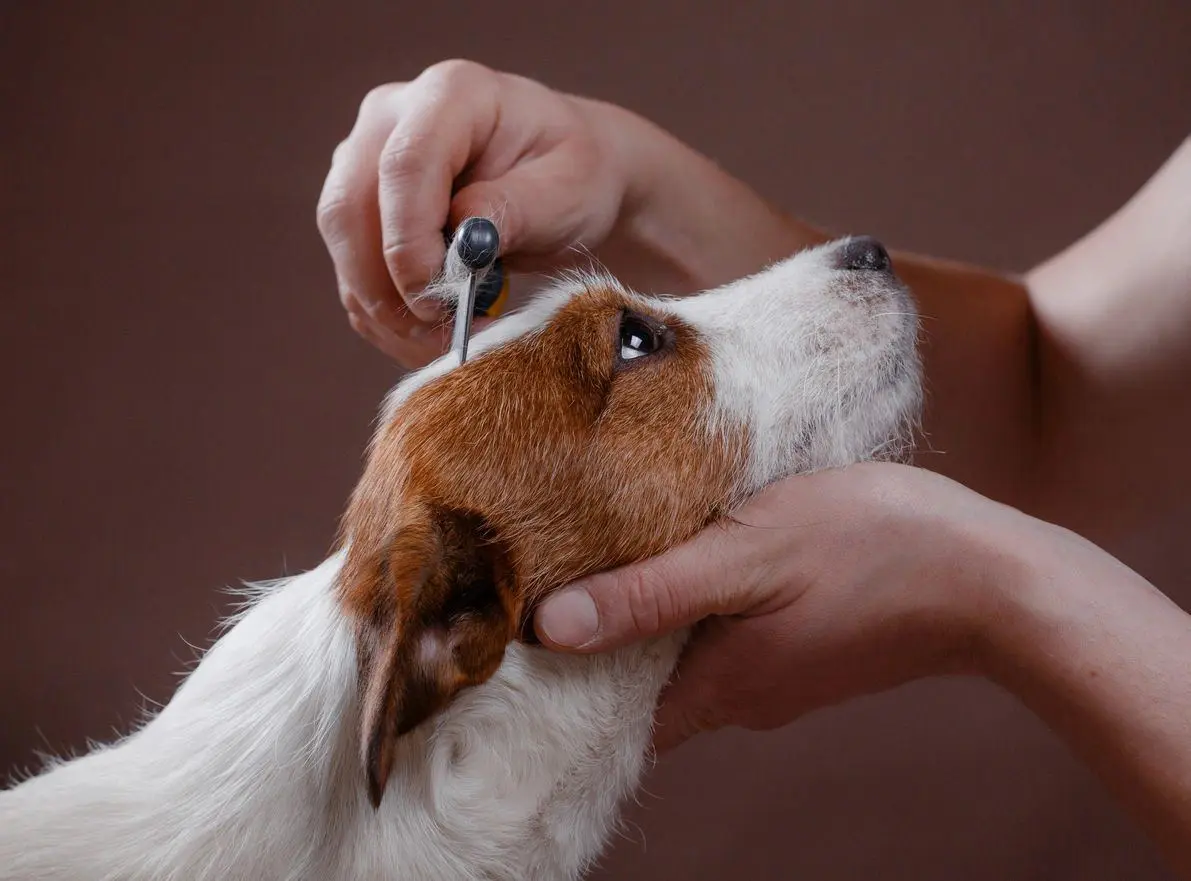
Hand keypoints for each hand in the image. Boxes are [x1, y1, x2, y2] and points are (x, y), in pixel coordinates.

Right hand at [316, 60, 632, 367]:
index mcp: (452, 94)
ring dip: (388, 313)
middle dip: (390, 289)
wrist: (567, 181)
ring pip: (345, 249)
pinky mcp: (361, 209)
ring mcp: (367, 161)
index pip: (402, 166)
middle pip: (350, 209)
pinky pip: (353, 273)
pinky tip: (432, 338)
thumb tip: (462, 240)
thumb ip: (515, 209)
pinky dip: (386, 319)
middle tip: (444, 338)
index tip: (440, 300)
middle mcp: (392, 117)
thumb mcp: (569, 191)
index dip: (409, 242)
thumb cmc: (576, 176)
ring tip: (449, 344)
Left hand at [533, 462, 1036, 751]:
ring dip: (649, 617)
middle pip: (643, 686)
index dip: (558, 685)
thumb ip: (650, 592)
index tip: (513, 643)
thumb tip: (550, 628)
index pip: (609, 715)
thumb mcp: (745, 553)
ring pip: (686, 657)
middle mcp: (741, 696)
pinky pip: (728, 637)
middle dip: (597, 644)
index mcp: (717, 685)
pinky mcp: (803, 647)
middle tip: (551, 581)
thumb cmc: (872, 550)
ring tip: (611, 555)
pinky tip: (692, 556)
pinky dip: (697, 605)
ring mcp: (776, 676)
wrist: (990, 577)